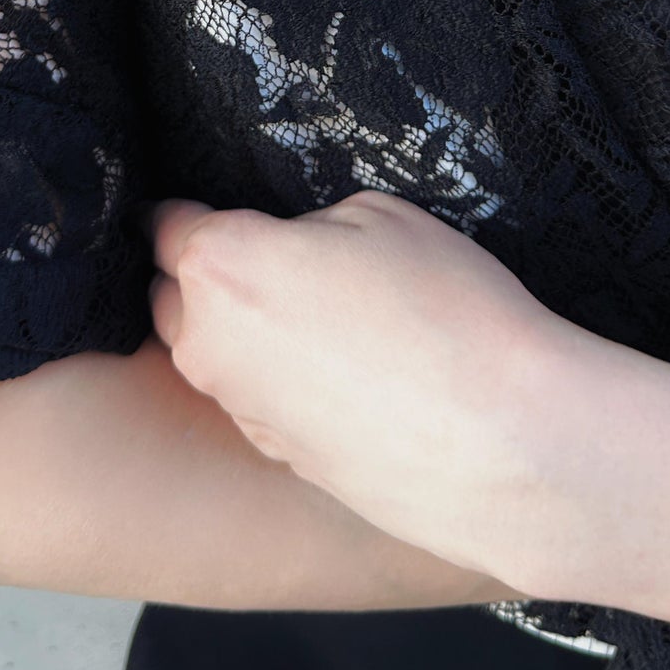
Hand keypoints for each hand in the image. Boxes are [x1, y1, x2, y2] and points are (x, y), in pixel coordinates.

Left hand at [143, 189, 559, 579]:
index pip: (167, 226)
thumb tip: (294, 251)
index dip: (189, 212)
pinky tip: (346, 375)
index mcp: (222, 266)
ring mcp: (238, 410)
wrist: (503, 441)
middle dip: (209, 277)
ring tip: (323, 321)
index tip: (210, 209)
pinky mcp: (275, 459)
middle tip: (275, 262)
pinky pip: (258, 402)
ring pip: (215, 355)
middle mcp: (207, 343)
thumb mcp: (380, 215)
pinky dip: (282, 384)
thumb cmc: (446, 312)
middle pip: (173, 297)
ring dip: (246, 335)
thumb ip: (310, 227)